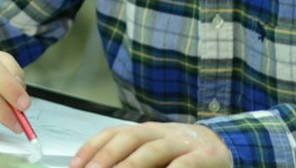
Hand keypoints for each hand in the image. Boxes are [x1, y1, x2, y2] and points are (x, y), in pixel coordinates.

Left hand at [70, 122, 231, 167]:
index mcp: (143, 131)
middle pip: (129, 138)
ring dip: (133, 164)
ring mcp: (182, 142)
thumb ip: (129, 159)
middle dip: (107, 156)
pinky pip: (186, 163)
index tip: (75, 166)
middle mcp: (159, 132)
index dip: (92, 148)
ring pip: (153, 149)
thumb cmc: (178, 154)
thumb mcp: (151, 153)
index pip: (112, 134)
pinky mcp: (206, 155)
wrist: (221, 145)